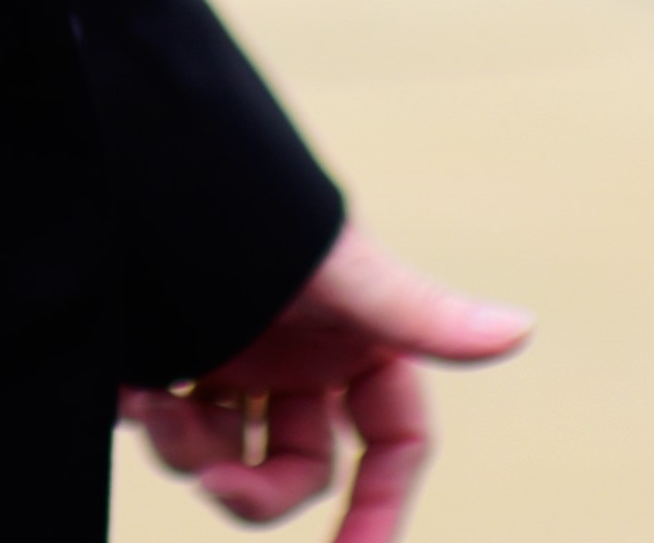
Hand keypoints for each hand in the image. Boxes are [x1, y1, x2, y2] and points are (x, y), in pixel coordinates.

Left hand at [122, 222, 529, 542]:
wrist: (144, 147)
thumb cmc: (254, 196)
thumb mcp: (334, 265)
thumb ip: (420, 312)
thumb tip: (520, 327)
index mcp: (354, 338)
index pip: (391, 444)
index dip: (380, 509)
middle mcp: (300, 355)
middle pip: (302, 469)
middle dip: (261, 490)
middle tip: (218, 479)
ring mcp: (238, 355)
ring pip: (232, 455)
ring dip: (196, 454)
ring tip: (155, 409)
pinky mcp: (177, 349)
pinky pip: (174, 421)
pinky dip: (157, 420)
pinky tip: (134, 394)